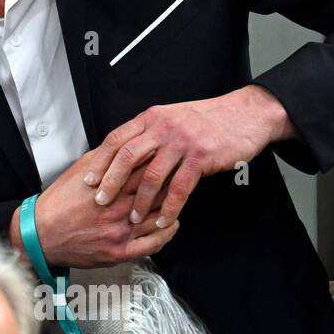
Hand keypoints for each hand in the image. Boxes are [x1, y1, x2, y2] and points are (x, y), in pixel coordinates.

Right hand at [15, 144, 178, 269]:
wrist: (40, 234)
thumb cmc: (59, 203)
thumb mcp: (79, 171)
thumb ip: (104, 158)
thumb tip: (125, 145)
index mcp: (109, 186)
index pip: (146, 169)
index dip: (161, 161)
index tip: (170, 155)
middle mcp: (118, 208)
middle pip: (157, 191)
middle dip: (171, 181)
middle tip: (181, 174)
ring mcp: (121, 232)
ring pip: (160, 217)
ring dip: (172, 207)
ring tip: (177, 199)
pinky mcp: (120, 252)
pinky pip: (154, 244)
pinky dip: (167, 233)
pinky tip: (171, 224)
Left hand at [83, 85, 294, 228]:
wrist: (245, 113)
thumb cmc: (207, 119)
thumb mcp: (171, 118)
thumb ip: (149, 133)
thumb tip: (124, 156)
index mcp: (151, 118)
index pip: (116, 139)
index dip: (100, 161)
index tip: (88, 179)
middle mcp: (162, 128)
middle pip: (126, 157)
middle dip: (111, 182)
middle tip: (100, 202)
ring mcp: (181, 142)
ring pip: (151, 176)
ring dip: (140, 201)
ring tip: (133, 218)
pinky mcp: (200, 158)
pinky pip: (179, 188)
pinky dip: (169, 207)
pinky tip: (164, 220)